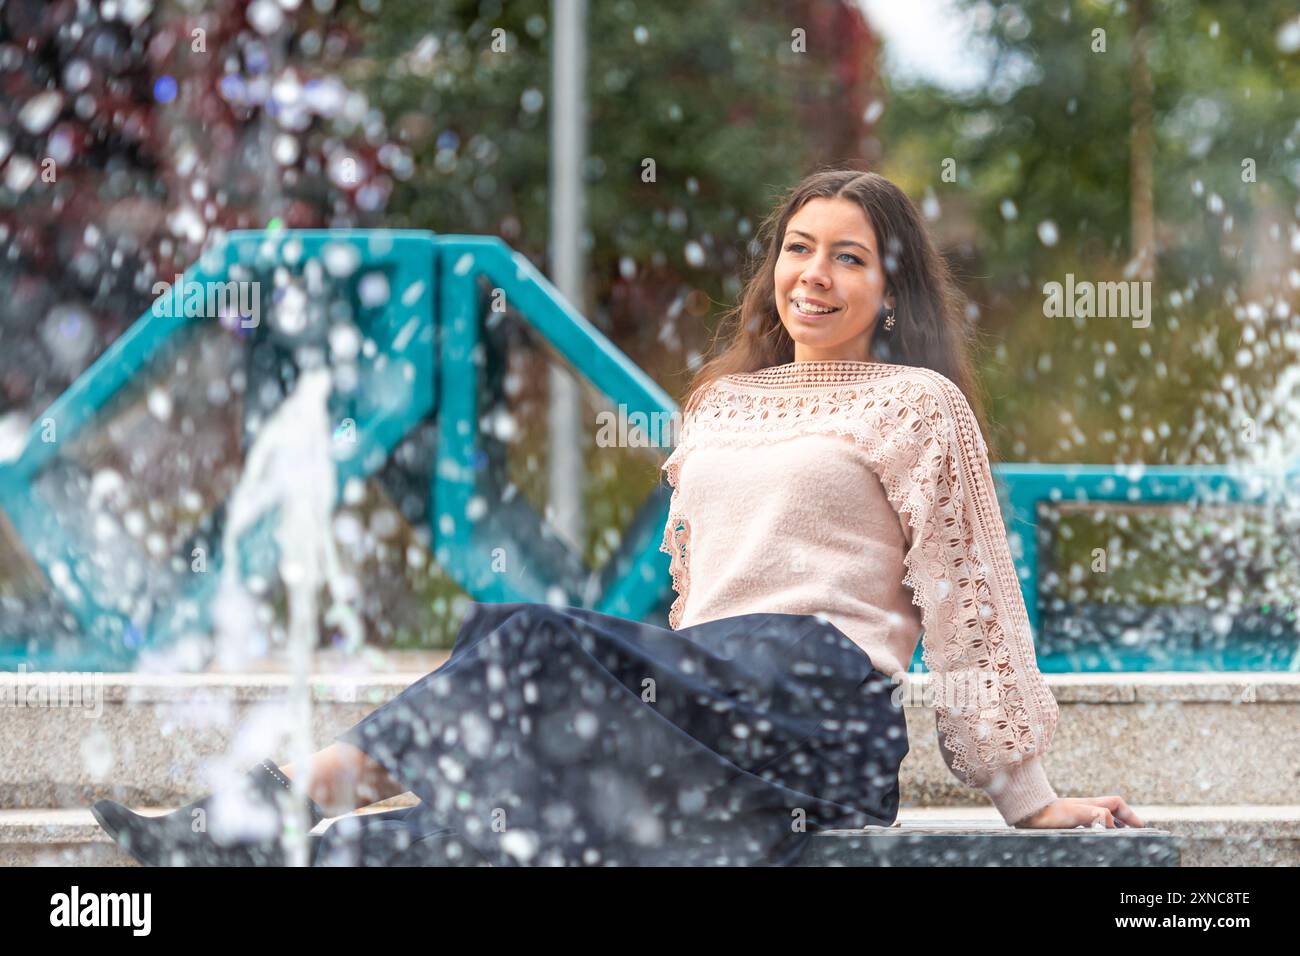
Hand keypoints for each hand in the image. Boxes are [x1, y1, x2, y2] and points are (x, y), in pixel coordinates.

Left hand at [1014, 796, 1145, 828]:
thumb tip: (1112, 822)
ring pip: (1100, 816)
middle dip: (1124, 818)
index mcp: (1091, 804)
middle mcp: (1085, 807)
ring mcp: (1077, 813)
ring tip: (1121, 834)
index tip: (1140, 826)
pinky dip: (1098, 829)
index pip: (1116, 803)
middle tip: (1134, 830)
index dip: (1130, 814)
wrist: (1028, 813)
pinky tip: (1097, 836)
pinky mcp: (1068, 821)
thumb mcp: (1078, 813)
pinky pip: (1089, 823)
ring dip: (1112, 824)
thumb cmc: (1051, 813)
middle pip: (1111, 809)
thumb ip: (1097, 815)